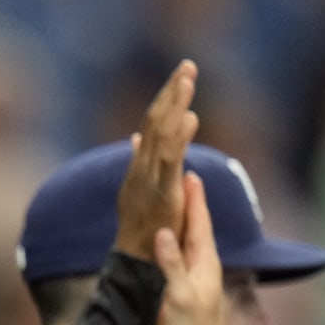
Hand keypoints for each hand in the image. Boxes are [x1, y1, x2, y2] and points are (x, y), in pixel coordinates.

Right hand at [113, 59, 197, 261]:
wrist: (134, 259)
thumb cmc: (141, 228)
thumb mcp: (137, 189)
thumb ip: (139, 161)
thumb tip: (136, 138)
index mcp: (139, 165)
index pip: (152, 124)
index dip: (166, 98)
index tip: (181, 75)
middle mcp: (141, 167)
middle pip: (155, 121)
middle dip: (171, 92)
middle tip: (187, 66)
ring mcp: (148, 179)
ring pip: (161, 134)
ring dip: (175, 105)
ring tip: (188, 80)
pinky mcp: (160, 193)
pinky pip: (169, 160)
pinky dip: (179, 138)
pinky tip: (190, 117)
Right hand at [155, 173, 225, 324]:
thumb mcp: (182, 296)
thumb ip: (173, 264)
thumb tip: (164, 232)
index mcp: (204, 264)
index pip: (200, 223)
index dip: (194, 199)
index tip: (189, 174)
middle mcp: (197, 267)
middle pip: (191, 228)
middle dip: (184, 204)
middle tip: (176, 178)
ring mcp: (186, 279)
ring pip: (180, 242)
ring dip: (172, 221)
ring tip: (164, 201)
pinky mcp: (173, 291)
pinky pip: (168, 258)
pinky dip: (161, 242)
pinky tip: (153, 238)